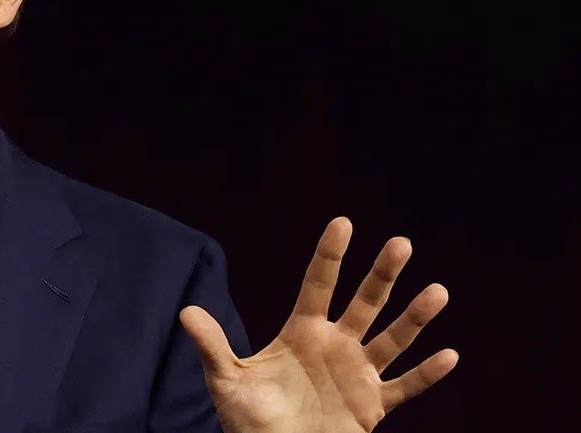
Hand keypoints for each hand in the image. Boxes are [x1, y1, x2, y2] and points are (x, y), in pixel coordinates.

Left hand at [180, 217, 456, 432]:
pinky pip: (405, 387)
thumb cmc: (247, 419)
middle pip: (363, 302)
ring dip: (414, 318)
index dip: (330, 254)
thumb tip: (185, 310)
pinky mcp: (372, 405)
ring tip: (438, 291)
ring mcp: (357, 373)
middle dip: (381, 274)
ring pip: (391, 339)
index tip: (342, 222)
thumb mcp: (226, 380)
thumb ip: (212, 345)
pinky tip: (449, 355)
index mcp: (301, 332)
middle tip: (400, 243)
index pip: (318, 284)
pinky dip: (426, 375)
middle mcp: (335, 345)